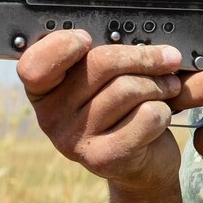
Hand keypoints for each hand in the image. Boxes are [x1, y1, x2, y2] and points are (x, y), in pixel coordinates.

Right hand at [16, 30, 183, 194]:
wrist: (139, 163)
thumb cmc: (123, 110)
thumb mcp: (107, 81)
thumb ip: (111, 59)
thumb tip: (148, 43)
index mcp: (45, 90)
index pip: (35, 65)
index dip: (62, 45)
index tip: (87, 38)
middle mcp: (51, 117)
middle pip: (100, 64)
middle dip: (144, 57)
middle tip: (168, 59)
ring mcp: (74, 140)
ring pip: (128, 89)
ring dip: (160, 85)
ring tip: (168, 88)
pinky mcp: (104, 158)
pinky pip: (146, 116)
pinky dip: (163, 110)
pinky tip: (161, 115)